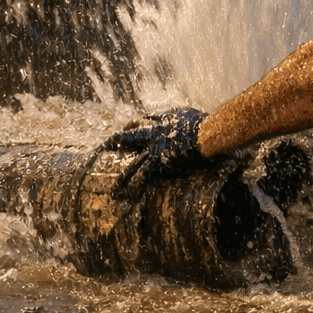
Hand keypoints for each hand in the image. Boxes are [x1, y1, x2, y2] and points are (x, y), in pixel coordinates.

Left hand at [102, 107, 216, 184]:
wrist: (204, 134)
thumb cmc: (206, 124)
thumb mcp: (193, 115)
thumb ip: (188, 118)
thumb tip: (196, 123)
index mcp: (163, 119)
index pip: (144, 119)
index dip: (136, 124)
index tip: (129, 127)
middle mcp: (154, 133)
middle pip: (130, 136)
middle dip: (117, 141)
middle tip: (107, 146)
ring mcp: (154, 148)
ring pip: (134, 163)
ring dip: (125, 177)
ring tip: (115, 189)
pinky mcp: (159, 162)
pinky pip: (144, 176)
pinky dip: (137, 187)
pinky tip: (131, 198)